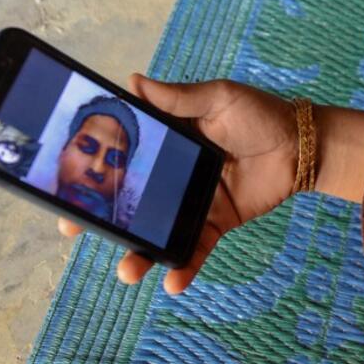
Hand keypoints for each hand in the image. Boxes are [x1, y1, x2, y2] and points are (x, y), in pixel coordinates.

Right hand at [57, 73, 298, 293]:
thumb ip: (178, 98)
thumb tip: (132, 81)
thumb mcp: (218, 98)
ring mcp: (192, 202)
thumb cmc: (260, 114)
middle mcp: (173, 175)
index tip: (61, 182)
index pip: (122, 156)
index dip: (93, 168)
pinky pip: (194, 248)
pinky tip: (172, 282)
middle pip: (129, 200)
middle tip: (74, 230)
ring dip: (139, 254)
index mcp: (168, 142)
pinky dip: (183, 267)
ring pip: (157, 232)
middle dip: (101, 220)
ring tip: (128, 271)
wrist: (302, 144)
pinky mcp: (215, 223)